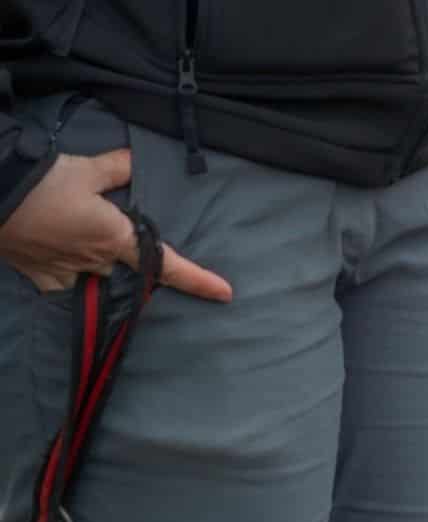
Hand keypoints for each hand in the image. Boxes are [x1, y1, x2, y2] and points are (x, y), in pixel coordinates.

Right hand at [0, 150, 231, 301]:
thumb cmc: (44, 184)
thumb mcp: (86, 170)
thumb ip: (117, 169)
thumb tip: (136, 161)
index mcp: (117, 240)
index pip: (167, 265)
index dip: (198, 280)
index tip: (225, 293)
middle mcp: (98, 263)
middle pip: (126, 268)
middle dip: (125, 255)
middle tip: (110, 232)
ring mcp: (68, 274)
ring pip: (96, 275)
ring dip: (96, 261)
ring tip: (79, 237)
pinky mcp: (40, 276)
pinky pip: (63, 281)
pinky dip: (66, 271)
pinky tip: (59, 255)